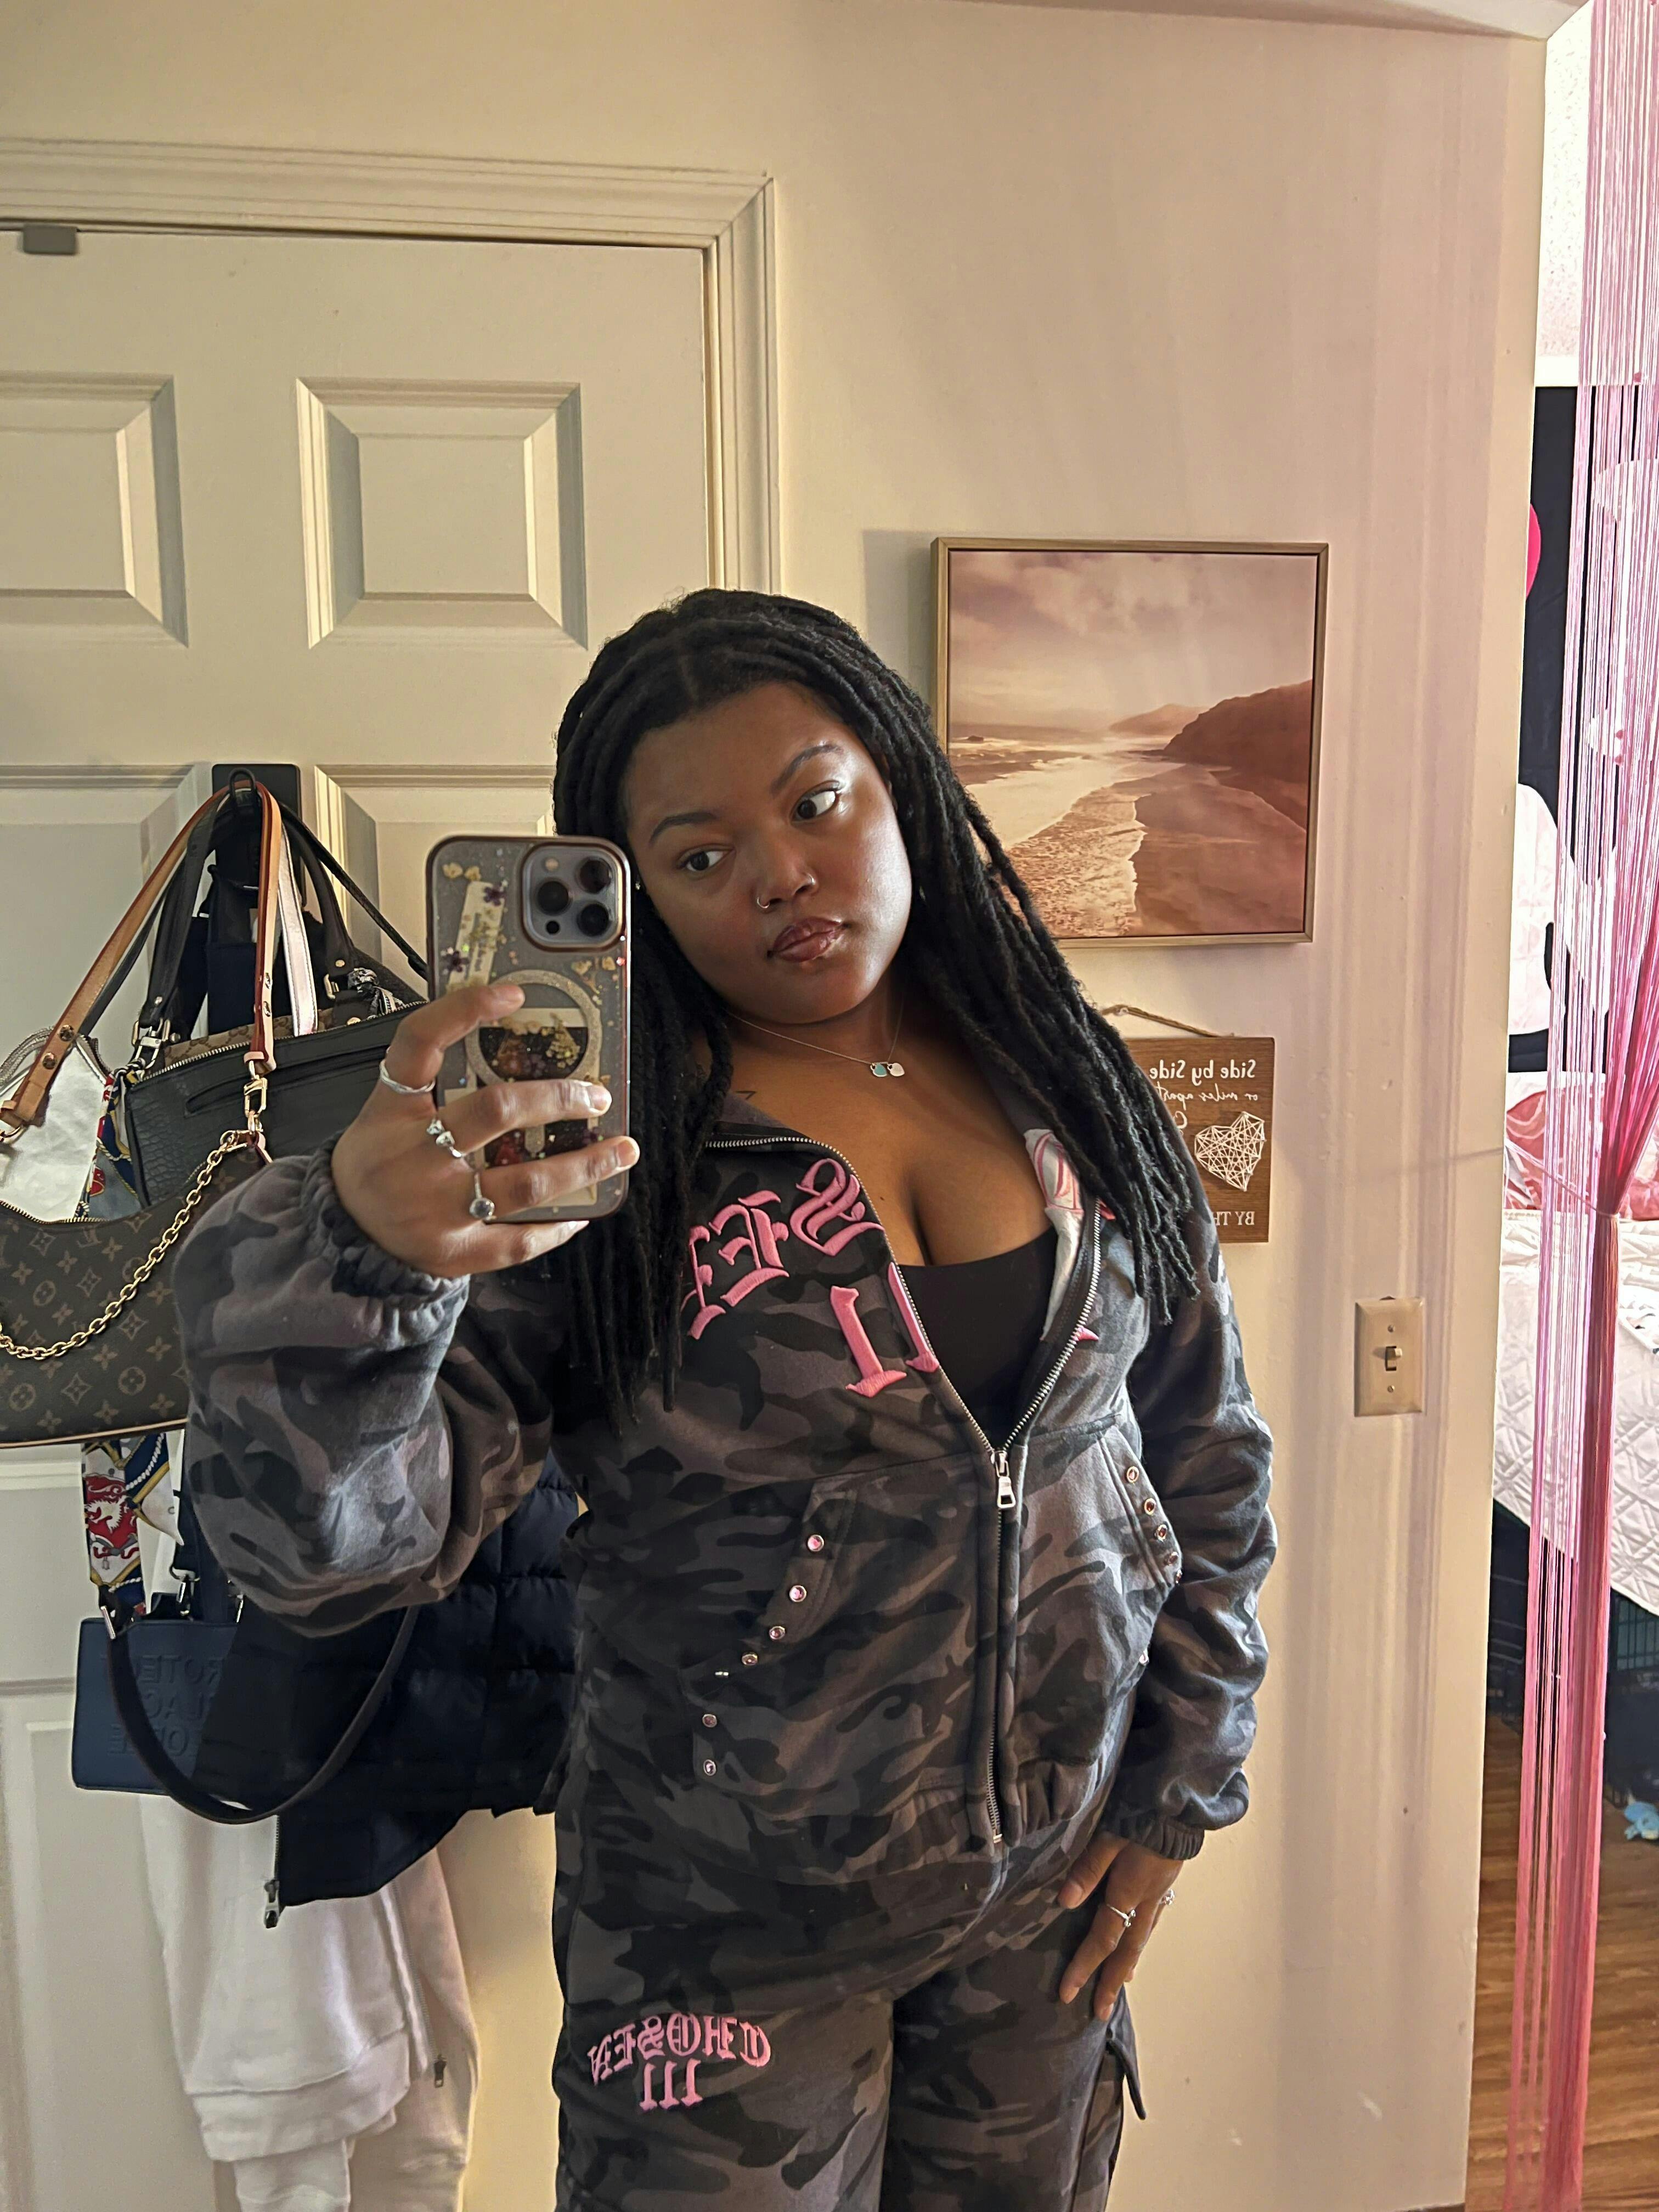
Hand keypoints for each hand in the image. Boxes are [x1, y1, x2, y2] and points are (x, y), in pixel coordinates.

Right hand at [330, 980, 637, 1276]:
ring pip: (524, 1182)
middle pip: (495, 1111)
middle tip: (597, 1095)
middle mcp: (413, 1155)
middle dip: (558, 1098)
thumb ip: (437, 1082)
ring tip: (620, 1150)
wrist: (341, 1232)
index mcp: (392, 1109)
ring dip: (583, 1166)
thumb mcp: (388, 1111)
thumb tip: (522, 1053)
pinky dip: (556, 1227)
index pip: (420, 1042)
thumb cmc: (379, 1161)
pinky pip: (517, 1241)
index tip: (512, 993)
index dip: (464, 1010)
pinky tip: (582, 1211)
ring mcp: (433, 1208)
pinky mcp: (452, 1252)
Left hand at [1056, 1833, 1182, 2017]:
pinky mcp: (1166, 1881)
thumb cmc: (1140, 1815)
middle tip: (1100, 2011)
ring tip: (1120, 1983)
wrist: (1179, 1801)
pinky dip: (1142, 1937)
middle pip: (1127, 1949)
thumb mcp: (1109, 1837)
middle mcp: (1146, 1900)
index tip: (1067, 1994)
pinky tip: (1140, 1940)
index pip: (1103, 1938)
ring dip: (1128, 1963)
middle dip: (1111, 1981)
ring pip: (1142, 1937)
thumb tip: (1064, 1902)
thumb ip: (1088, 1868)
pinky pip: (1153, 1920)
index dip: (1084, 1967)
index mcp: (1129, 1892)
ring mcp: (1160, 1892)